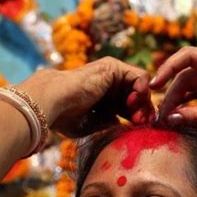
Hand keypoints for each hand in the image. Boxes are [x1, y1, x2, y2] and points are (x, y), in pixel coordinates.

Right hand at [19, 57, 154, 137]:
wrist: (53, 103)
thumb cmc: (64, 117)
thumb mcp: (91, 125)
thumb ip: (108, 124)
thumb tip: (121, 124)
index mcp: (104, 98)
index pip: (129, 107)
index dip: (137, 118)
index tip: (139, 129)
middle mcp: (109, 84)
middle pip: (138, 96)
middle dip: (143, 111)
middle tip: (143, 124)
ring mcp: (111, 74)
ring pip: (141, 87)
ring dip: (144, 102)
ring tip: (137, 116)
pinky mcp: (113, 67)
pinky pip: (140, 76)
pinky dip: (143, 89)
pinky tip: (134, 103)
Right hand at [151, 47, 196, 138]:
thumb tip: (171, 119)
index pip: (189, 56)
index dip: (168, 69)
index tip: (153, 86)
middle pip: (187, 74)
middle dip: (171, 93)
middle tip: (160, 116)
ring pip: (191, 85)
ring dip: (178, 100)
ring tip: (166, 119)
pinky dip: (188, 104)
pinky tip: (178, 116)